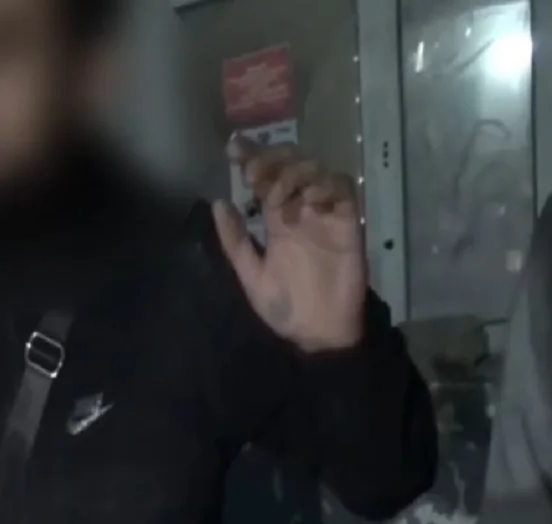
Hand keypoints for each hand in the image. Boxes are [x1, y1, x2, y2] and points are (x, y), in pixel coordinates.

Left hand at [214, 135, 365, 352]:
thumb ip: (235, 241)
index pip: (264, 179)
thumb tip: (218, 203)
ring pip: (316, 170)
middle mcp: (300, 210)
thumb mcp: (250, 275)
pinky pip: (343, 190)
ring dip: (294, 173)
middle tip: (254, 173)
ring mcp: (325, 214)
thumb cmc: (285, 307)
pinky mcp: (349, 223)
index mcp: (276, 221)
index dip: (251, 157)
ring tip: (277, 196)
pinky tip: (309, 198)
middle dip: (272, 160)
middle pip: (291, 164)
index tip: (233, 147)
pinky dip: (326, 185)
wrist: (318, 333)